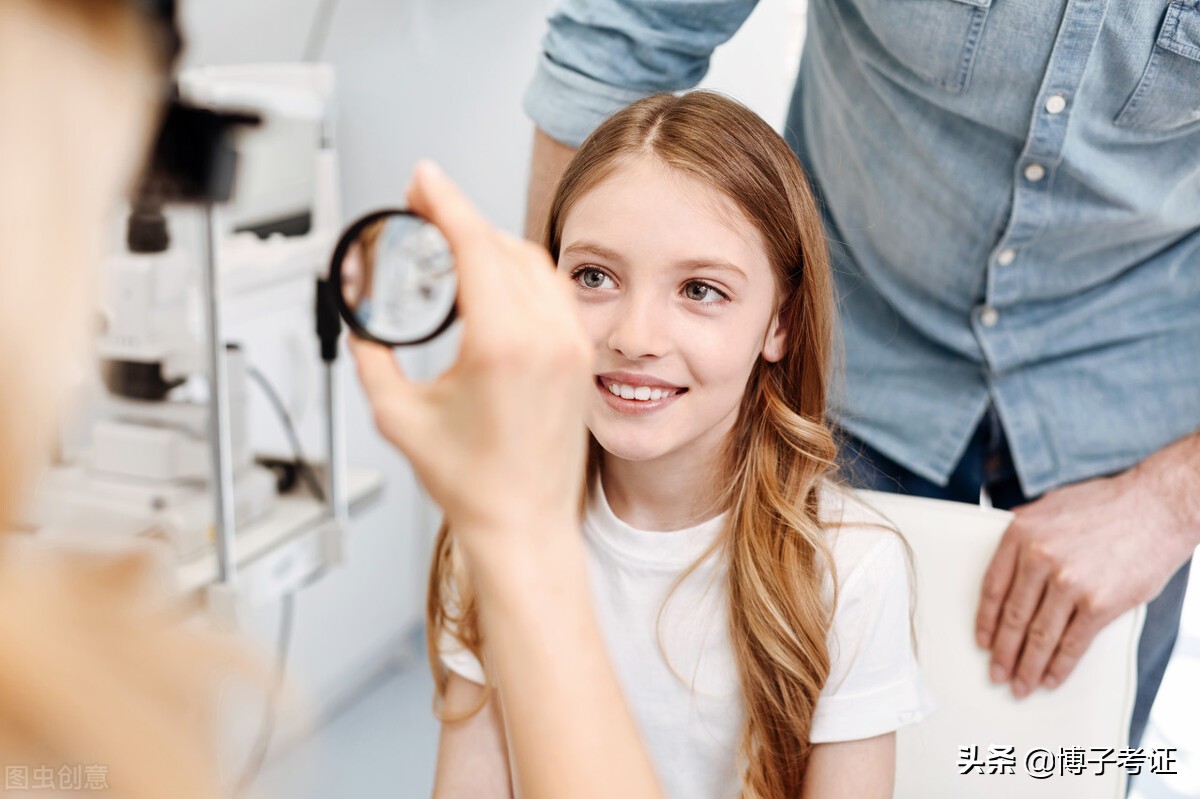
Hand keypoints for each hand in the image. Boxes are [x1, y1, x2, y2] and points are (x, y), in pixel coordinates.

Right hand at [349, 161, 592, 549]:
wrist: (525, 522)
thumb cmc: (474, 484)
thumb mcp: (399, 417)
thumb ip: (372, 359)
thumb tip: (362, 330)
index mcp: (503, 345)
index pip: (474, 244)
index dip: (444, 201)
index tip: (423, 179)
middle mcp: (546, 337)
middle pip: (503, 243)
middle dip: (462, 216)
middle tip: (426, 207)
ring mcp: (570, 344)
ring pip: (532, 261)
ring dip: (492, 240)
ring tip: (454, 240)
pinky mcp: (579, 356)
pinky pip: (552, 288)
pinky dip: (520, 269)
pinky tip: (495, 276)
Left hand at [974, 460, 1196, 697]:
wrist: (1157, 506)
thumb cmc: (1105, 504)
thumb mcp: (1050, 507)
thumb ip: (1025, 534)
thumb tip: (1007, 559)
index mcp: (1020, 534)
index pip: (992, 588)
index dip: (984, 620)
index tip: (981, 641)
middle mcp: (1039, 558)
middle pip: (1012, 617)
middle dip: (1002, 652)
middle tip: (997, 673)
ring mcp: (1068, 582)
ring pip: (1039, 636)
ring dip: (1027, 666)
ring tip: (1021, 684)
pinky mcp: (1099, 602)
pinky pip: (1072, 643)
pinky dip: (1059, 665)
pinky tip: (1051, 678)